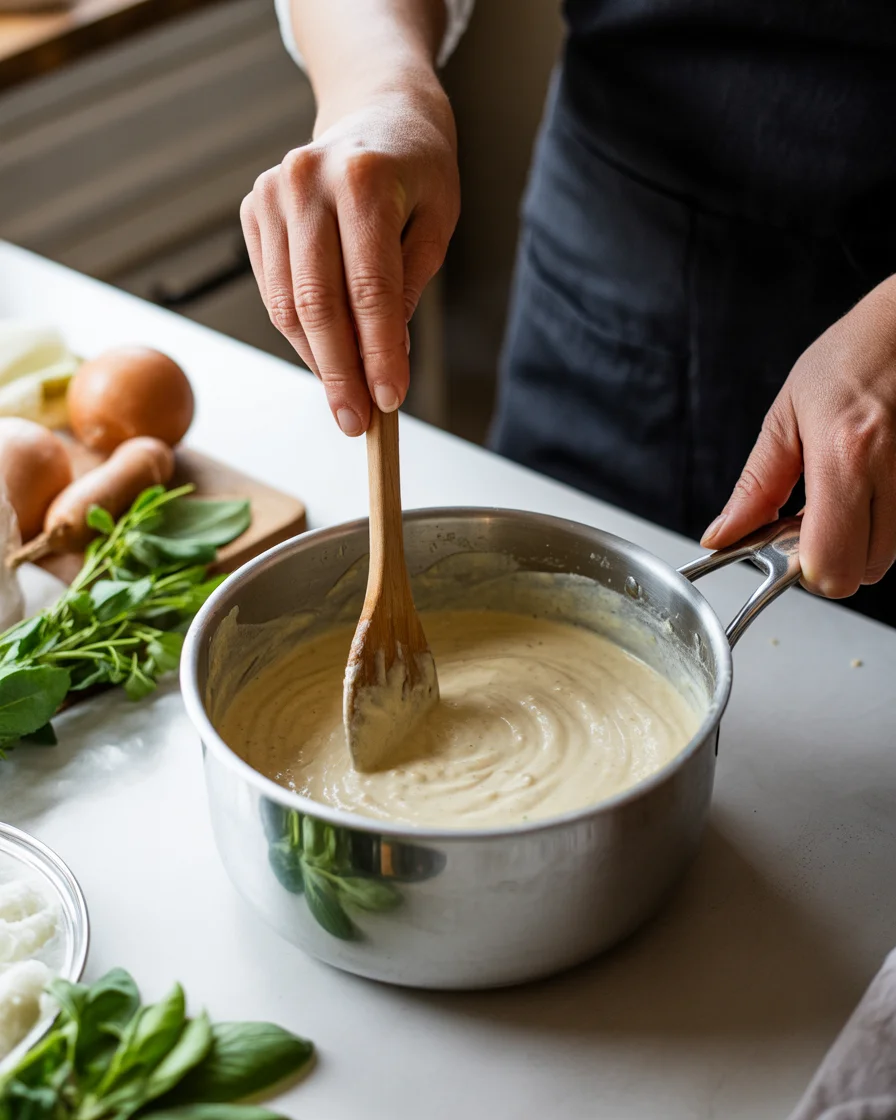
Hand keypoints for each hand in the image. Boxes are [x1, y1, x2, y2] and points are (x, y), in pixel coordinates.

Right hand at [240, 87, 459, 434]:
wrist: (376, 111)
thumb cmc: (417, 169)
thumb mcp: (438, 221)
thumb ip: (408, 286)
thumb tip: (383, 358)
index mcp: (363, 181)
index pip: (370, 289)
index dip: (378, 354)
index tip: (389, 401)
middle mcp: (306, 183)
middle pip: (316, 304)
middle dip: (339, 373)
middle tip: (357, 422)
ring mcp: (272, 196)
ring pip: (287, 305)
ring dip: (317, 361)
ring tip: (346, 397)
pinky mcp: (254, 211)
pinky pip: (273, 292)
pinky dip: (301, 334)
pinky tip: (327, 354)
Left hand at [702, 275, 895, 597]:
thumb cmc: (852, 359)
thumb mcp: (786, 417)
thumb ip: (755, 487)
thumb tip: (722, 535)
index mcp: (844, 456)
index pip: (828, 564)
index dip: (805, 568)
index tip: (788, 545)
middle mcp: (893, 473)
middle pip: (863, 572)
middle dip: (833, 558)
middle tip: (815, 519)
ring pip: (889, 557)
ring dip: (861, 542)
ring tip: (845, 494)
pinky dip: (885, 524)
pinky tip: (869, 488)